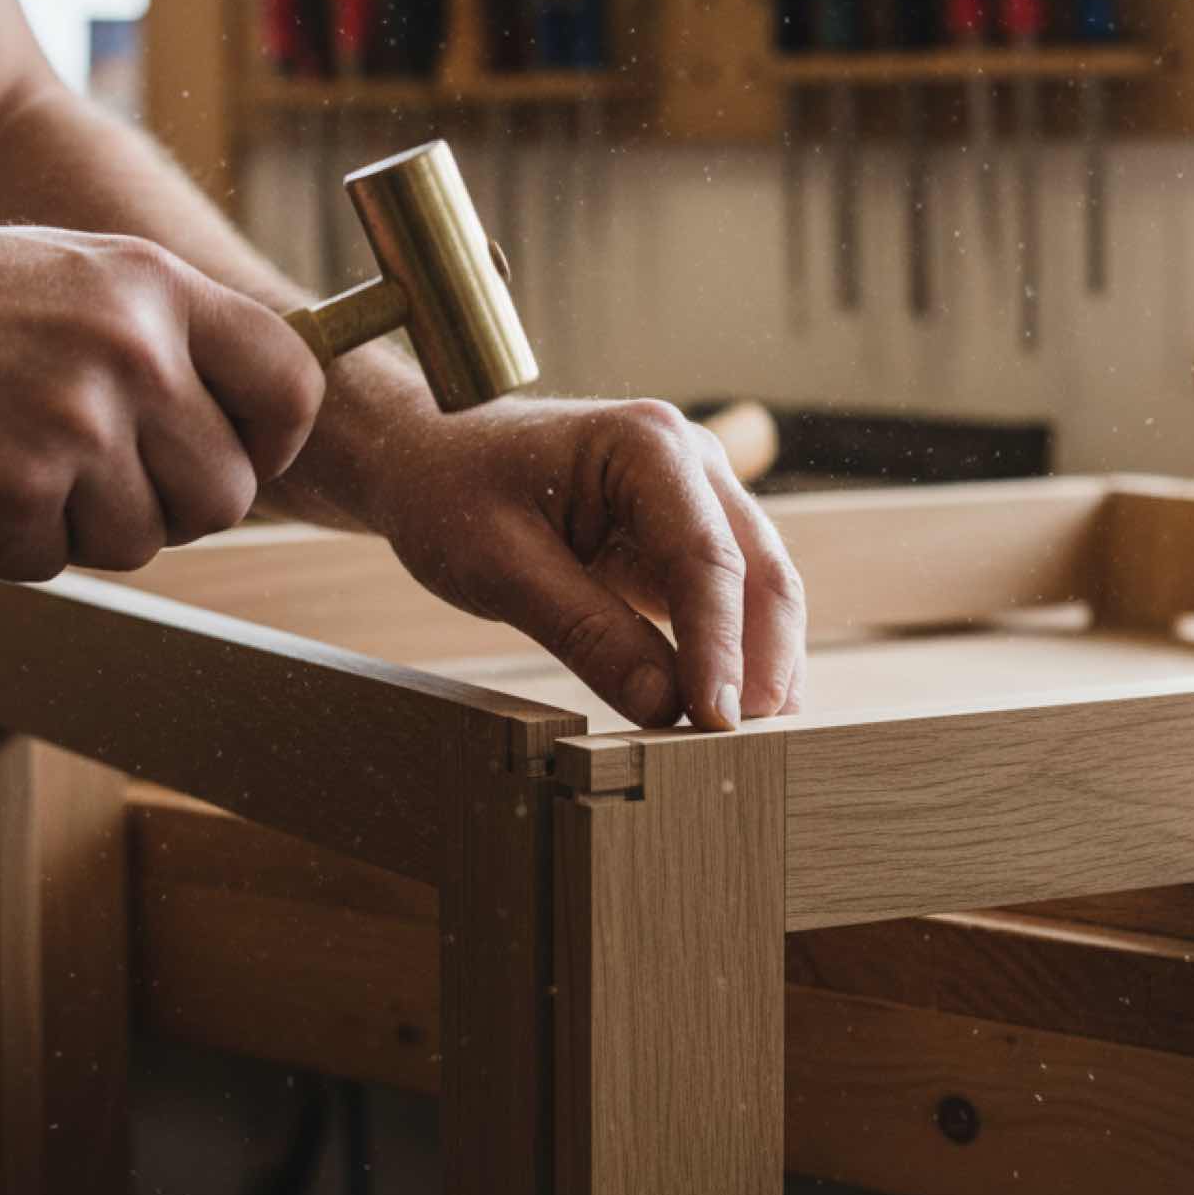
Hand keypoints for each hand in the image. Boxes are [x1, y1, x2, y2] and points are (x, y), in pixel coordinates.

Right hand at [0, 215, 323, 579]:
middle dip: (175, 509)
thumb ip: (166, 335)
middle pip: (229, 493)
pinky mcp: (14, 489)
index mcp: (159, 287)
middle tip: (106, 485)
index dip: (277, 442)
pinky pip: (51, 562)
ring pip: (143, 540)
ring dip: (83, 529)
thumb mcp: (79, 274)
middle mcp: (134, 351)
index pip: (294, 384)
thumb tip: (248, 421)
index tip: (239, 457)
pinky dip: (7, 545)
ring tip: (16, 465)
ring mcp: (76, 422)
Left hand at [369, 397, 805, 729]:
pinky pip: (728, 600)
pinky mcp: (684, 536)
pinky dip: (735, 655)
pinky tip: (728, 715)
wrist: (429, 456)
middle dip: (764, 662)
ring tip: (755, 748)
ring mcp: (696, 495)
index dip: (719, 646)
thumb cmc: (452, 494)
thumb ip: (583, 632)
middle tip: (754, 749)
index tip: (718, 722)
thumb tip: (663, 705)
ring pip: (759, 588)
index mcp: (646, 445)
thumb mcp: (499, 566)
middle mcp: (690, 459)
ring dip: (763, 665)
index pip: (705, 556)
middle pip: (758, 570)